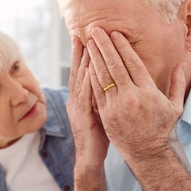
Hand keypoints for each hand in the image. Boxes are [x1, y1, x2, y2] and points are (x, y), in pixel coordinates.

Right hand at [67, 36, 109, 168]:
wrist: (90, 157)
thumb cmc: (99, 135)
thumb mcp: (101, 111)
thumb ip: (104, 95)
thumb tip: (113, 80)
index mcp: (81, 97)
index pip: (82, 71)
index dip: (83, 54)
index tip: (86, 36)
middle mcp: (76, 99)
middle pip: (78, 71)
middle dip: (80, 52)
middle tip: (82, 33)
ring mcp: (77, 107)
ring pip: (80, 80)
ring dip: (83, 61)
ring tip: (87, 44)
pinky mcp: (83, 117)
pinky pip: (85, 96)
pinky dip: (88, 81)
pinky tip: (91, 69)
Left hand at [85, 27, 185, 161]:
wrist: (146, 152)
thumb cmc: (161, 128)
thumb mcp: (175, 106)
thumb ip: (177, 84)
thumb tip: (181, 64)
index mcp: (148, 91)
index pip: (133, 62)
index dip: (122, 46)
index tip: (115, 33)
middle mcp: (132, 96)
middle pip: (115, 64)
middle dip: (104, 45)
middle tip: (96, 30)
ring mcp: (117, 105)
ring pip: (103, 75)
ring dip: (95, 57)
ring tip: (89, 42)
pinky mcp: (106, 113)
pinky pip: (97, 91)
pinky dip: (91, 75)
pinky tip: (86, 64)